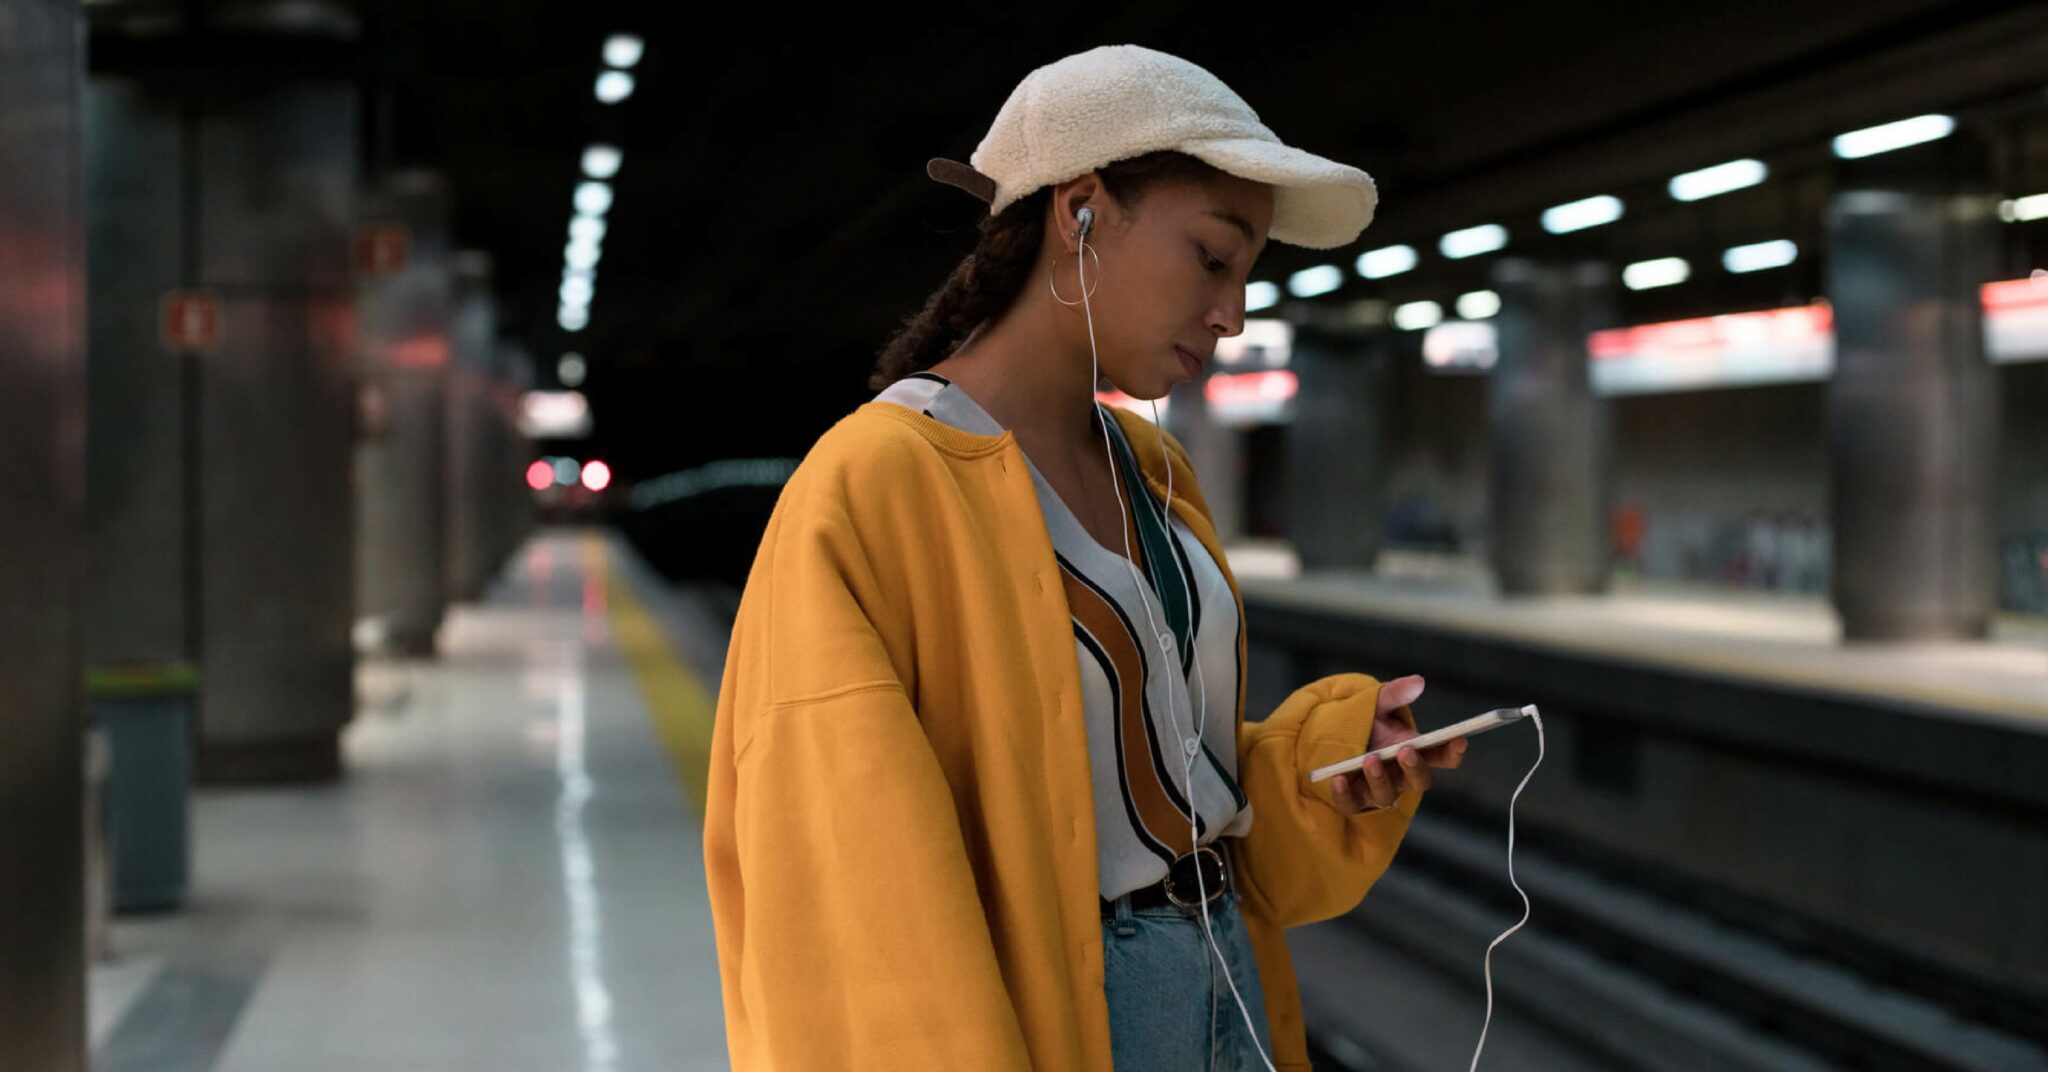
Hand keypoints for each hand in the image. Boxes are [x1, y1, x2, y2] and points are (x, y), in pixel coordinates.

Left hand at [1328, 674, 1467, 814]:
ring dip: (1380, 779)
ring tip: (1370, 760)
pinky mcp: (1353, 799)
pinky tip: (1338, 778)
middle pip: (1420, 781)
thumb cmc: (1366, 722)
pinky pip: (1351, 804)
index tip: (1460, 739)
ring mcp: (1378, 789)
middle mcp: (1401, 775)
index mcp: (1415, 751)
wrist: (1333, 736)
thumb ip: (1395, 694)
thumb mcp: (1378, 703)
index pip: (1442, 757)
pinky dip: (1345, 793)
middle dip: (1415, 768)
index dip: (1454, 752)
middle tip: (1406, 751)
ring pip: (1387, 796)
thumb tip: (1418, 682)